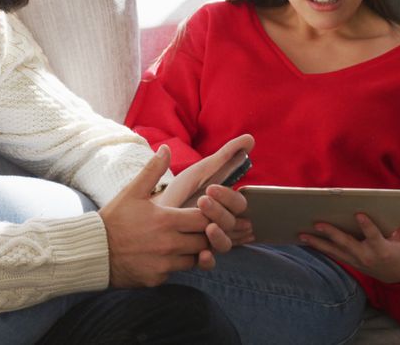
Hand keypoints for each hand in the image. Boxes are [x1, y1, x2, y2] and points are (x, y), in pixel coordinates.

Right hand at [98, 147, 213, 287]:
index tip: (202, 212)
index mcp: (166, 220)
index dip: (208, 215)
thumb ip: (152, 171)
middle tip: (196, 228)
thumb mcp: (132, 192)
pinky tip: (164, 256)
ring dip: (193, 251)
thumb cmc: (113, 220)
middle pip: (205, 241)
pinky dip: (175, 265)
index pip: (205, 219)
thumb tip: (166, 147)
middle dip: (205, 234)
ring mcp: (164, 264)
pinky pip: (176, 272)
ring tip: (182, 241)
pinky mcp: (157, 279)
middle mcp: (169, 244)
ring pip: (195, 259)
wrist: (92, 251)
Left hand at [154, 135, 253, 257]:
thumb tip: (250, 138)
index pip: (239, 204)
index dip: (229, 197)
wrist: (148, 216)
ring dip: (220, 235)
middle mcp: (220, 223)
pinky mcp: (196, 255)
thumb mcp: (200, 172)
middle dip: (221, 212)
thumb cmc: (179, 192)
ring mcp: (210, 240)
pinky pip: (209, 262)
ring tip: (206, 226)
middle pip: (234, 222)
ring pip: (225, 243)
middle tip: (203, 201)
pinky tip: (203, 254)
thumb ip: (226, 155)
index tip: (211, 188)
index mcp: (224, 204)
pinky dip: (209, 259)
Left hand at [300, 215, 399, 283]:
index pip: (373, 236)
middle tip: (318, 224)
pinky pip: (332, 254)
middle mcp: (366, 256)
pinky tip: (305, 241)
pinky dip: (319, 247)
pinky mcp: (350, 261)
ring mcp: (356, 261)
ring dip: (317, 243)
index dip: (366, 226)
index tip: (358, 214)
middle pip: (347, 244)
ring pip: (334, 251)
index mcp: (383, 249)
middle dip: (332, 233)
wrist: (397, 275)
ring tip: (301, 235)